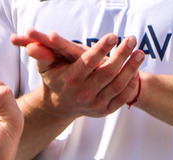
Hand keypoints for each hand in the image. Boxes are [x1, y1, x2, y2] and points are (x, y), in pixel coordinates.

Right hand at [12, 29, 143, 116]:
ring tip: (140, 53)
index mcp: (70, 80)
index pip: (88, 62)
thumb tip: (32, 44)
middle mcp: (84, 93)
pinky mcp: (105, 110)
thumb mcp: (45, 66)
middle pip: (108, 73)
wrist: (61, 106)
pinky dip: (131, 84)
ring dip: (131, 68)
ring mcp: (96, 104)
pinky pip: (123, 97)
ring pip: (118, 85)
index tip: (113, 36)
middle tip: (132, 40)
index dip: (101, 49)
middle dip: (122, 55)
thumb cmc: (55, 78)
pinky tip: (136, 70)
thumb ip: (41, 54)